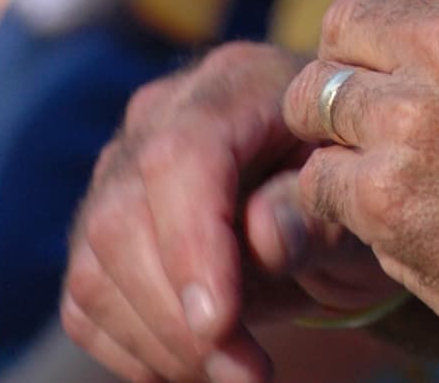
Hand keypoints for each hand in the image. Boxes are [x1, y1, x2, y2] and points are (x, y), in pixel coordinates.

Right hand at [61, 42, 396, 382]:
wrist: (327, 194)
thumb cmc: (346, 185)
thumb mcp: (353, 193)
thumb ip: (311, 210)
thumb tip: (263, 237)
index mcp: (234, 83)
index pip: (181, 156)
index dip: (191, 246)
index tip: (221, 325)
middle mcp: (161, 113)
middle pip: (124, 216)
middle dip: (178, 315)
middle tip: (247, 371)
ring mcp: (120, 165)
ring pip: (95, 263)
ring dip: (159, 341)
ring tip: (233, 368)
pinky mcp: (100, 222)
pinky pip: (85, 296)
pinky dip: (133, 346)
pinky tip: (194, 361)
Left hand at [283, 0, 438, 382]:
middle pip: (345, 16)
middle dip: (354, 53)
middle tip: (380, 92)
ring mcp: (415, 120)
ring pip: (318, 95)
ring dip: (341, 125)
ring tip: (379, 154)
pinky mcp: (390, 203)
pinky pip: (319, 178)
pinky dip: (339, 196)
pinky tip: (383, 210)